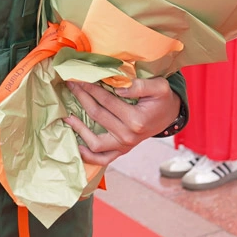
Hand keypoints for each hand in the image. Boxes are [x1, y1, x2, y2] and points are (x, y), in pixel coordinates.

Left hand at [64, 77, 181, 167]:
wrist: (168, 115)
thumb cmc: (162, 99)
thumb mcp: (159, 87)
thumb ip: (140, 86)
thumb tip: (118, 88)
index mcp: (136, 120)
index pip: (107, 101)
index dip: (91, 88)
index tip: (79, 77)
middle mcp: (128, 136)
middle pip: (97, 115)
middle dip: (82, 98)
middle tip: (71, 84)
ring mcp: (124, 146)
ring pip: (95, 142)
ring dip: (79, 128)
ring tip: (67, 116)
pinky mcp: (121, 151)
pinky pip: (102, 159)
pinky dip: (88, 156)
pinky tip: (77, 145)